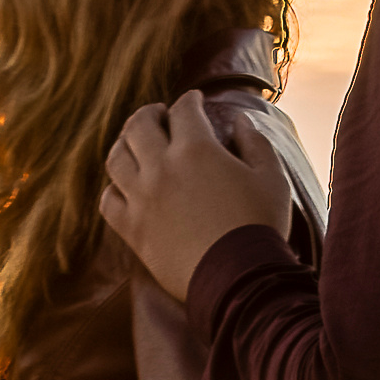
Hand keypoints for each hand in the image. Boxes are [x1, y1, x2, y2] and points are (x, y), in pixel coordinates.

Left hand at [100, 89, 290, 301]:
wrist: (238, 279)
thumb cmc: (260, 227)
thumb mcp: (271, 178)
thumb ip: (256, 143)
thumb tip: (241, 120)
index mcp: (197, 149)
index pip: (183, 109)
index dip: (190, 100)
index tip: (194, 101)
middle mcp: (161, 168)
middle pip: (138, 125)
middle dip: (149, 113)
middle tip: (158, 115)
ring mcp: (141, 199)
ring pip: (116, 158)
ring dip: (124, 144)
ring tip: (134, 144)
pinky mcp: (132, 229)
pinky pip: (107, 201)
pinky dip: (113, 188)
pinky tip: (124, 187)